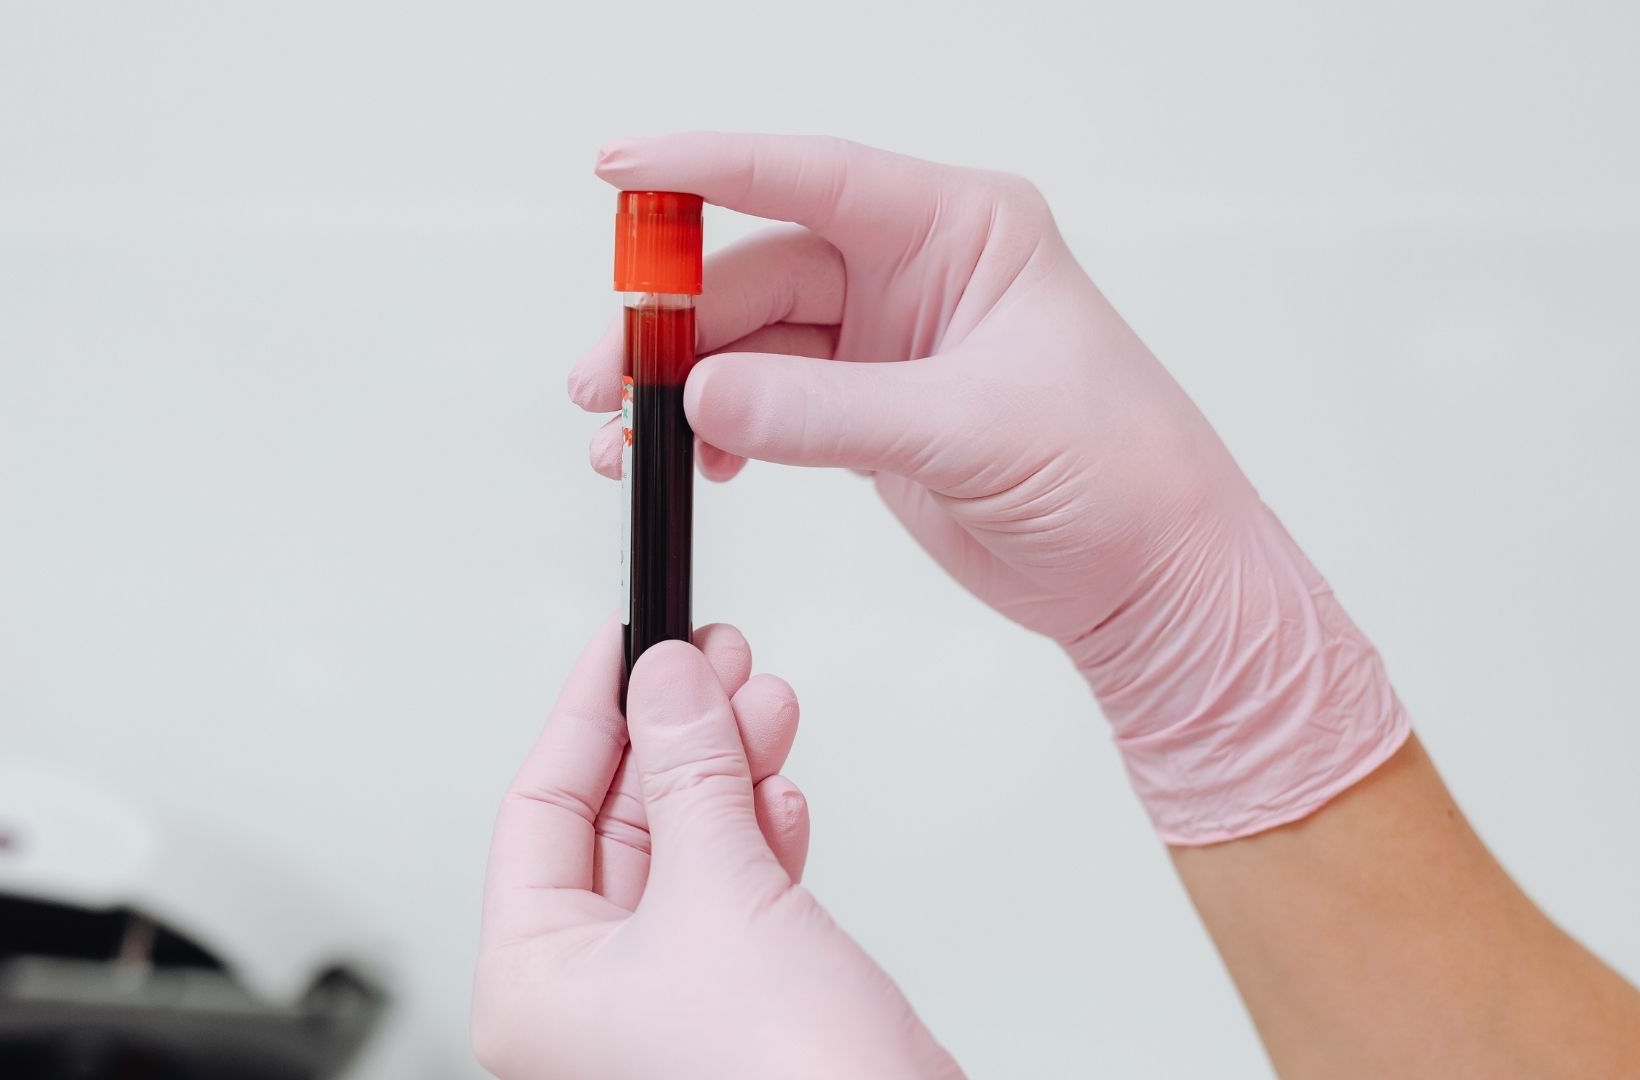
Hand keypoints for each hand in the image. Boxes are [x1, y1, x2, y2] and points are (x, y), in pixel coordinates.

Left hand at [471, 620, 962, 1079]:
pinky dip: (757, 835)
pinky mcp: (736, 1004)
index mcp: (532, 985)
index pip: (538, 812)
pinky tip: (778, 787)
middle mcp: (585, 999)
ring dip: (725, 773)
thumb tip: (670, 683)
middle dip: (675, 736)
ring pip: (683, 851)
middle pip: (616, 825)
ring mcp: (662, 1003)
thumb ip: (692, 774)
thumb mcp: (721, 894)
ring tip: (760, 698)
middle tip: (712, 659)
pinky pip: (731, 895)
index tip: (624, 645)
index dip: (587, 716)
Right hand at [570, 133, 1407, 843]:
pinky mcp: (869, 414)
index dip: (707, 169)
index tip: (621, 171)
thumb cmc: (1119, 476)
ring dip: (683, 384)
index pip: (813, 177)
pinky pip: (767, 402)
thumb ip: (829, 412)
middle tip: (607, 377)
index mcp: (961, 230)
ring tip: (623, 437)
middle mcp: (917, 272)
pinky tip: (690, 460)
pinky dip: (719, 428)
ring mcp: (888, 345)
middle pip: (761, 270)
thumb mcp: (969, 431)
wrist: (1153, 581)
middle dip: (674, 322)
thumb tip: (704, 393)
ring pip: (752, 342)